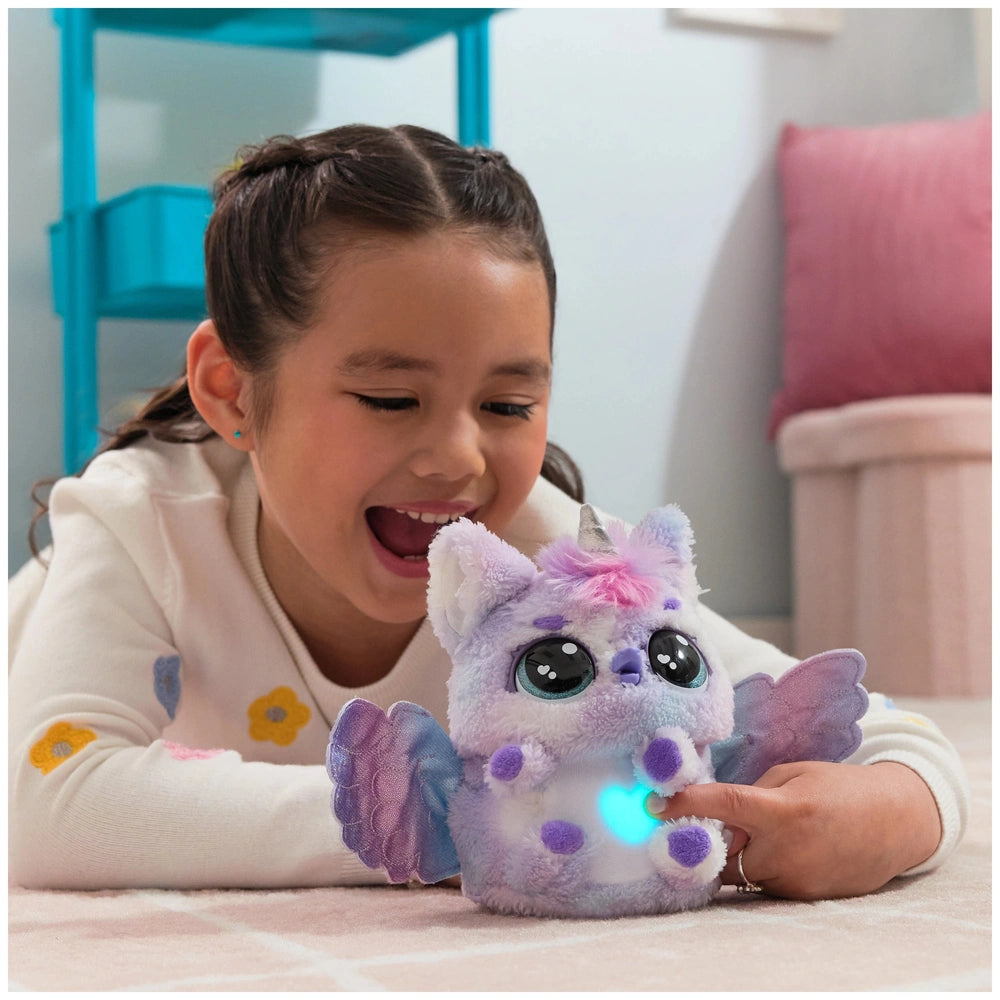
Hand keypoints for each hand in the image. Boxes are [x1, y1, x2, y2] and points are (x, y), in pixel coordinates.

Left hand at [646, 761, 940, 899]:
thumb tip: (715, 812)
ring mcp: (796, 881)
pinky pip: (765, 884)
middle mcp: (787, 851)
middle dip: (714, 839)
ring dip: (741, 853)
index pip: (724, 806)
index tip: (654, 805)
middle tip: (720, 822)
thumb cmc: (841, 788)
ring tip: (769, 832)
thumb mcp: (793, 774)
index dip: (686, 805)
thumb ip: (751, 793)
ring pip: (742, 872)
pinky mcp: (805, 898)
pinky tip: (787, 848)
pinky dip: (764, 866)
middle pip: (724, 852)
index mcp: (783, 810)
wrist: (897, 822)